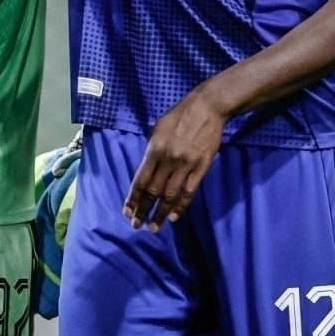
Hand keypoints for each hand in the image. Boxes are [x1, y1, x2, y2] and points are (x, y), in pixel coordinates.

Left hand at [123, 92, 226, 230]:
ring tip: (154, 228)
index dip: (133, 198)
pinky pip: (189, 192)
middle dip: (144, 210)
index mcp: (154, 149)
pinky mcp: (201, 168)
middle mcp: (168, 160)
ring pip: (170, 196)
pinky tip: (173, 217)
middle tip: (136, 225)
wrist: (207, 107)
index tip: (127, 212)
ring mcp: (186, 165)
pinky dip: (181, 207)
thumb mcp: (158, 128)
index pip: (140, 180)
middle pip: (153, 191)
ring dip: (160, 214)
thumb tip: (146, 169)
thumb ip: (151, 150)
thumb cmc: (179, 115)